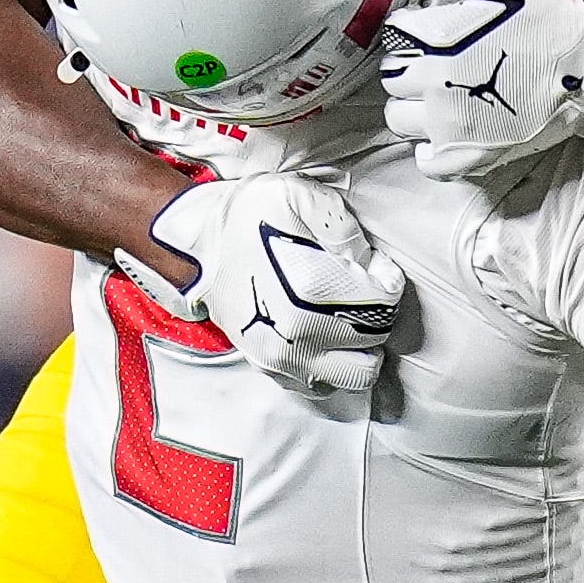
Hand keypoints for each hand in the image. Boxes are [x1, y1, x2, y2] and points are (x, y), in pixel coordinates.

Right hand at [114, 173, 405, 395]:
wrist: (196, 246)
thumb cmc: (248, 217)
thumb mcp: (299, 197)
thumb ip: (344, 228)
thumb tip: (371, 264)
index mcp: (310, 289)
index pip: (384, 301)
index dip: (387, 279)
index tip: (374, 266)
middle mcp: (300, 333)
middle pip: (376, 337)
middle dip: (379, 311)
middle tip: (362, 287)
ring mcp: (285, 358)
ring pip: (357, 373)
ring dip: (363, 345)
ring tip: (351, 315)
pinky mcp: (272, 369)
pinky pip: (324, 385)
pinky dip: (336, 364)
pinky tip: (328, 333)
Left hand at [379, 0, 583, 178]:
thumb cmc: (551, 17)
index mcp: (440, 39)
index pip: (395, 36)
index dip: (410, 29)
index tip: (429, 31)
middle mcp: (438, 83)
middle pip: (394, 78)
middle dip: (409, 66)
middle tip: (436, 62)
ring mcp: (451, 124)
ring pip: (401, 118)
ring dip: (414, 105)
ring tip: (441, 94)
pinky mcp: (469, 155)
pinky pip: (426, 161)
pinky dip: (430, 147)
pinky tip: (446, 130)